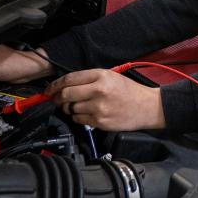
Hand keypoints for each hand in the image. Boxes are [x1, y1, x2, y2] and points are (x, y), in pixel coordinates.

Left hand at [45, 69, 165, 130]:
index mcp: (101, 76)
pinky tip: (88, 113)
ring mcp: (99, 107)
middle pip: (66, 94)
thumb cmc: (129, 91)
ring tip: (78, 106)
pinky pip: (79, 120)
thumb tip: (65, 86)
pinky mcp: (99, 122)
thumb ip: (89, 79)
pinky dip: (79, 117)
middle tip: (58, 99)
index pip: (69, 79)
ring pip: (70, 108)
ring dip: (69, 108)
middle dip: (58, 98)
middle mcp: (99, 90)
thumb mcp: (111, 77)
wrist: (147, 107)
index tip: (49, 89)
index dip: (55, 85)